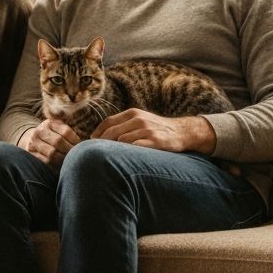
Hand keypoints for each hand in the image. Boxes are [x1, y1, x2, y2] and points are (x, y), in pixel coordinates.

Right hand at [18, 118, 80, 167]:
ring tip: (71, 161)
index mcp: (49, 122)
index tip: (82, 146)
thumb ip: (71, 129)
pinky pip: (45, 161)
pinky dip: (55, 165)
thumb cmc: (53, 134)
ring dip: (63, 159)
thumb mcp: (60, 127)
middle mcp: (39, 131)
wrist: (33, 138)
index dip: (75, 140)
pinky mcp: (31, 154)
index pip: (65, 131)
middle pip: (58, 142)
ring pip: (51, 153)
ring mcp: (34, 143)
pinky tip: (62, 165)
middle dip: (70, 150)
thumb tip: (91, 138)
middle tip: (78, 156)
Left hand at [90, 109, 216, 152]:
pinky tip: (126, 159)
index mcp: (132, 113)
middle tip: (96, 154)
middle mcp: (139, 119)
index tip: (90, 142)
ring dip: (114, 150)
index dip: (97, 133)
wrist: (182, 132)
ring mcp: (147, 130)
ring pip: (122, 140)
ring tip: (109, 158)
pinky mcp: (156, 141)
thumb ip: (123, 124)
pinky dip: (128, 153)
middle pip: (112, 132)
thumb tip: (100, 136)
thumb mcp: (140, 120)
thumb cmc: (156, 128)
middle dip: (102, 144)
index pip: (108, 122)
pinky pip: (136, 147)